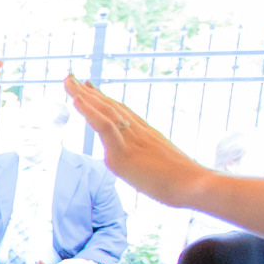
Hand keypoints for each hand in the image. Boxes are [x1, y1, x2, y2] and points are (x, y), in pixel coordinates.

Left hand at [65, 75, 210, 207]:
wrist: (195, 185)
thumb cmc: (187, 183)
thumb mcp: (166, 168)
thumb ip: (151, 163)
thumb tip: (145, 169)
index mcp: (146, 135)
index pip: (120, 113)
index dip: (103, 100)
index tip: (89, 88)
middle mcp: (137, 132)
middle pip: (110, 107)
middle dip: (88, 93)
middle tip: (71, 78)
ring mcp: (130, 141)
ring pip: (104, 111)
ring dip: (82, 95)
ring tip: (67, 81)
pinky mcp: (123, 153)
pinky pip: (104, 126)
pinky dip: (89, 112)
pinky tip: (76, 100)